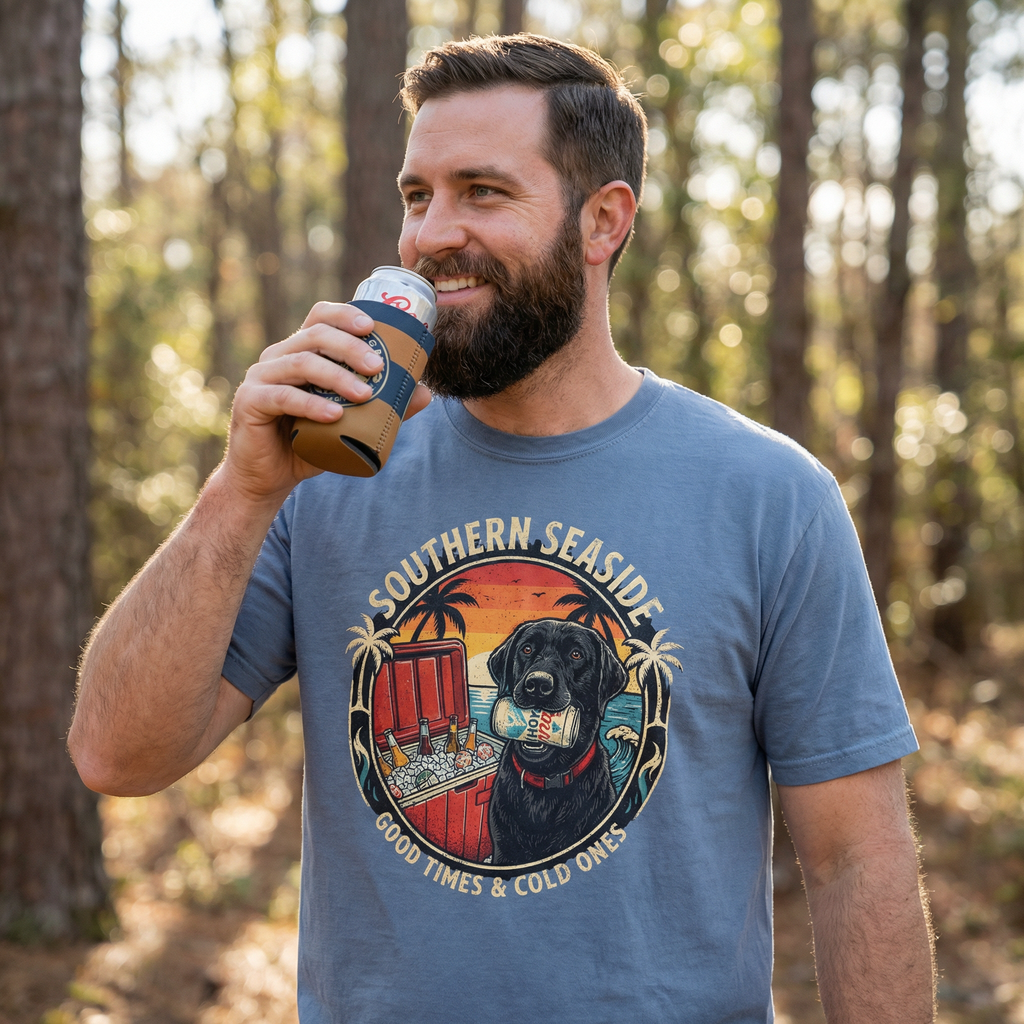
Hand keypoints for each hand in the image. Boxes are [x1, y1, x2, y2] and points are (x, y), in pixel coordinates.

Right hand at [220, 302, 431, 503]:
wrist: (268, 478)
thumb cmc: (308, 443)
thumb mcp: (349, 423)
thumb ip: (382, 406)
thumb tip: (424, 393)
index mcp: (299, 352)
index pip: (320, 318)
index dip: (344, 315)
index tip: (373, 326)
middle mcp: (278, 357)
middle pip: (315, 335)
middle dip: (350, 347)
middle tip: (378, 367)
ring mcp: (261, 377)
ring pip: (301, 363)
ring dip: (337, 375)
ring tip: (365, 394)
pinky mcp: (250, 402)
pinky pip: (283, 397)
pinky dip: (311, 404)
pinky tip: (334, 414)